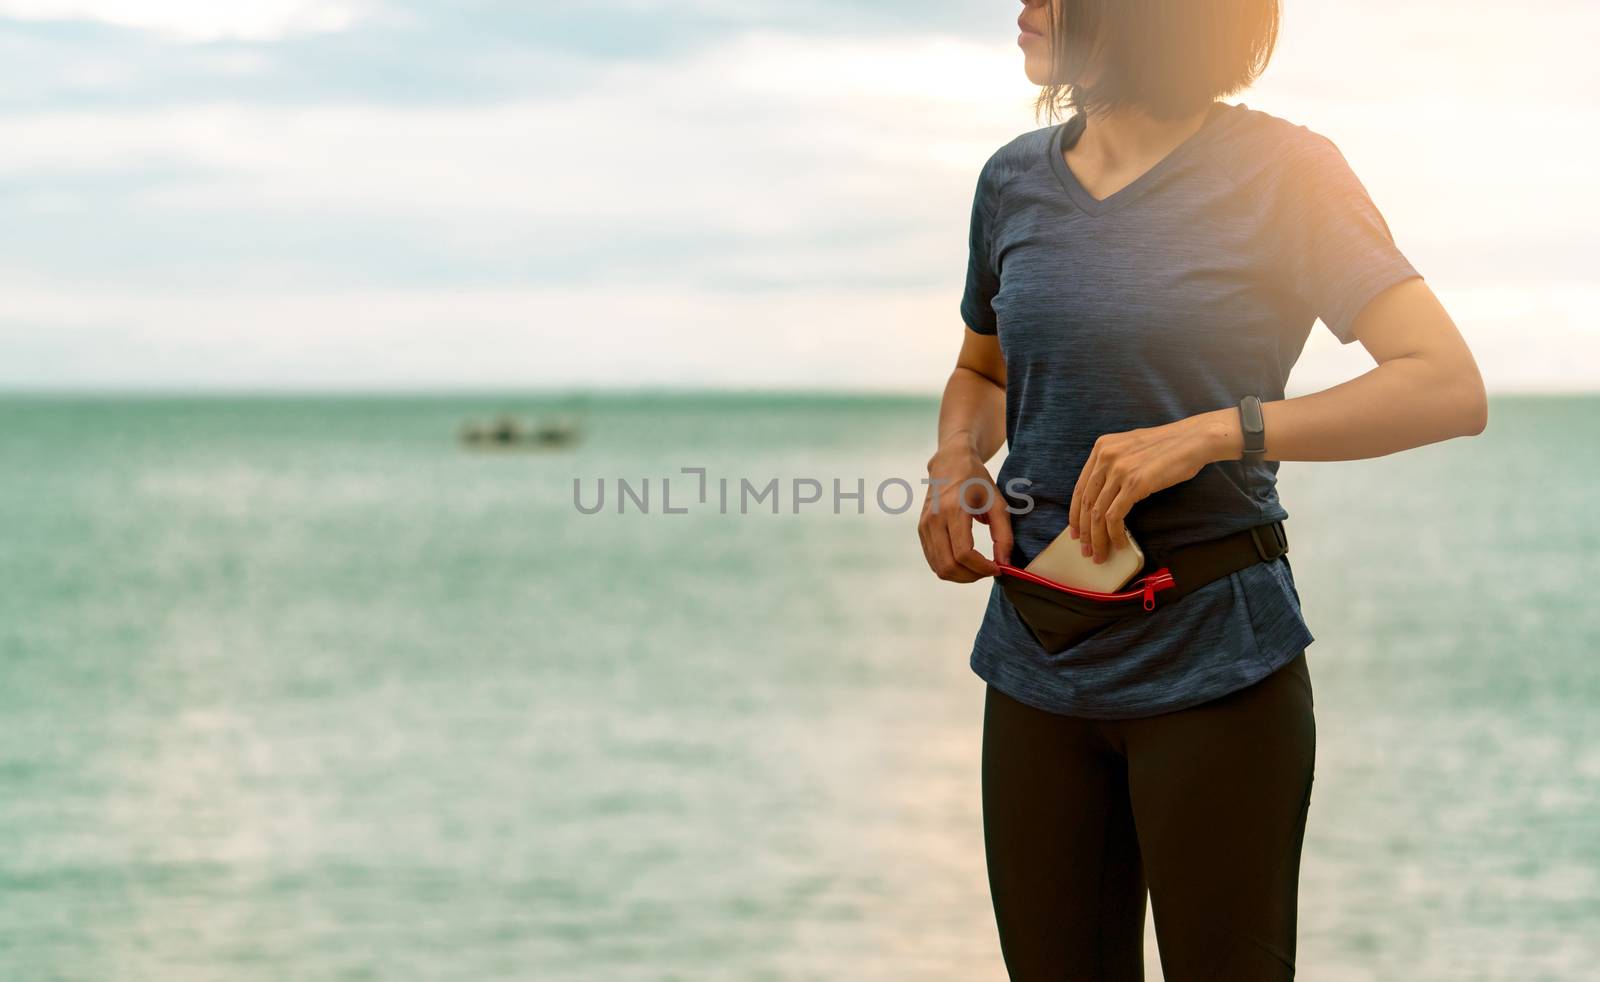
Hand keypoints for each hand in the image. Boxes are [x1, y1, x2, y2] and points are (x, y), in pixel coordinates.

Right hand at [919, 438, 1013, 582]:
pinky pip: (934, 561)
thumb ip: (1004, 535)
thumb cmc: (977, 481)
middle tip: (989, 571)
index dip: (982, 568)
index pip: (963, 553)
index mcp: (954, 510)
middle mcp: (934, 520)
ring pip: (939, 568)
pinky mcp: (921, 531)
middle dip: (972, 576)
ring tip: (979, 568)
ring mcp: (924, 526)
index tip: (998, 569)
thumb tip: (1004, 564)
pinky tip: (966, 562)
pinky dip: (950, 569)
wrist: (950, 463)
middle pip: (948, 565)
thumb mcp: (998, 503)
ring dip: (961, 576)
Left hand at [1067, 414, 1226, 563]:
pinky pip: (1114, 516)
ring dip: (1097, 539)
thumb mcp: (1131, 448)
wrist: (1194, 439)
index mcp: (1101, 447)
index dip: (1075, 513)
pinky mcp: (1135, 483)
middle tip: (1085, 550)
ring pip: (1097, 513)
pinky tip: (1120, 544)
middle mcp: (1105, 457)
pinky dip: (1114, 535)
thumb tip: (1104, 497)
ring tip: (1100, 554)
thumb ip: (1113, 465)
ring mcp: (1119, 470)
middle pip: (1085, 503)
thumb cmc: (1169, 447)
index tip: (1075, 531)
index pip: (1080, 487)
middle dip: (1084, 531)